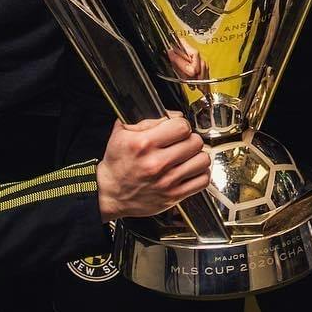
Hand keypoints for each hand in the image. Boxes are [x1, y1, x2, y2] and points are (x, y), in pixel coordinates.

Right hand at [96, 114, 210, 220]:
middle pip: (195, 142)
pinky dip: (200, 173)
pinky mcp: (173, 196)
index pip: (182, 126)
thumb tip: (174, 115)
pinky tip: (191, 170)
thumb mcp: (122, 134)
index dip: (181, 125)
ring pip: (202, 160)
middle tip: (183, 143)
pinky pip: (202, 181)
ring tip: (188, 156)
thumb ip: (148, 120)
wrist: (109, 193)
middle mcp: (156, 164)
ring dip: (197, 156)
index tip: (177, 129)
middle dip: (190, 139)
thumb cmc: (117, 164)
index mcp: (144, 145)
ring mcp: (167, 182)